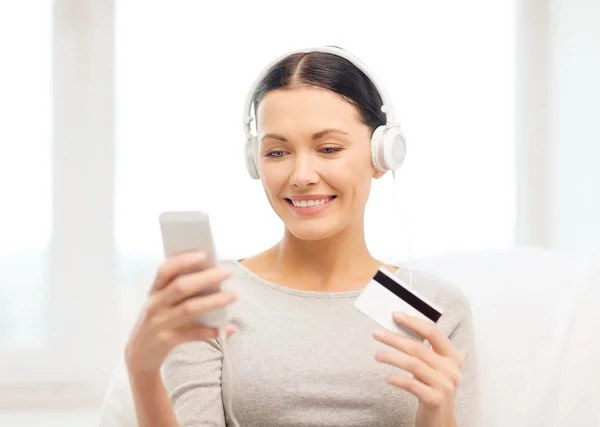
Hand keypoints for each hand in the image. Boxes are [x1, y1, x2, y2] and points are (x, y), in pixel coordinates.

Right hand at [124, 251, 238, 376]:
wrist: (139, 355)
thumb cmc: (157, 321)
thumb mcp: (160, 303)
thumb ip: (177, 289)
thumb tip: (211, 275)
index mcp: (155, 291)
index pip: (165, 270)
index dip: (183, 260)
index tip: (204, 254)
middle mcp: (155, 305)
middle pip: (180, 287)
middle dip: (205, 278)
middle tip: (227, 272)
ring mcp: (160, 323)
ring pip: (189, 309)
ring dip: (213, 301)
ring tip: (233, 295)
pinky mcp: (167, 340)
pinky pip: (193, 334)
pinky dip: (212, 331)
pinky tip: (229, 328)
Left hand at [373, 312, 462, 426]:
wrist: (440, 421)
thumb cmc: (432, 388)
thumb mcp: (432, 367)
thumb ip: (423, 350)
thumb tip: (397, 328)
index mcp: (453, 356)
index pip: (433, 332)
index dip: (413, 322)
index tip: (395, 315)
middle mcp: (452, 369)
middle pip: (418, 347)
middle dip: (394, 338)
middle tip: (376, 333)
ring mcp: (445, 385)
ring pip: (413, 364)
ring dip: (391, 357)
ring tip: (377, 355)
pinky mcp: (436, 400)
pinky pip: (412, 385)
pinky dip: (397, 379)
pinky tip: (386, 377)